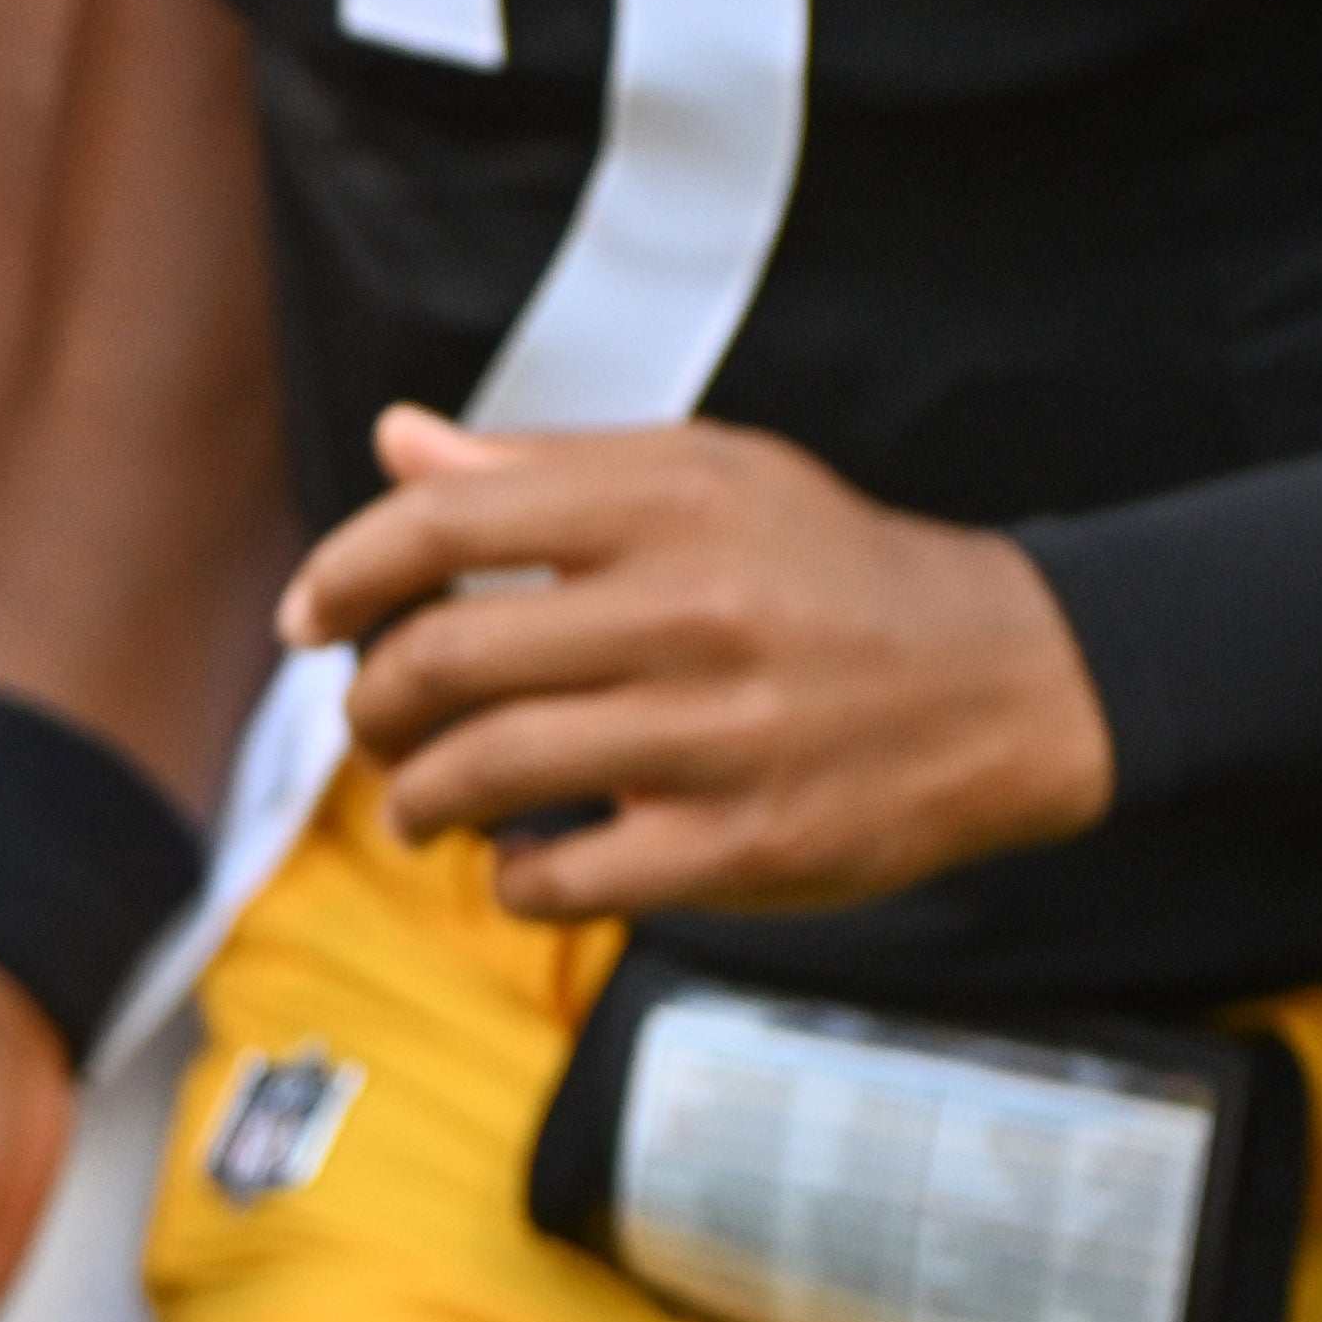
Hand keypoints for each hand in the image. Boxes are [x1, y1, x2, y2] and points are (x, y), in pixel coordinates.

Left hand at [287, 404, 1111, 924]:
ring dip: (417, 798)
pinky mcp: (747, 846)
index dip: (344, 573)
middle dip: (376, 703)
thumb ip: (540, 471)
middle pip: (446, 659)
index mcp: (665, 503)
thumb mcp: (704, 475)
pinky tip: (514, 859)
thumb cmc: (830, 568)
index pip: (441, 526)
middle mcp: (689, 612)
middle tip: (376, 721)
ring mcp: (718, 736)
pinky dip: (510, 878)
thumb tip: (396, 443)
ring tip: (418, 800)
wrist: (1011, 678)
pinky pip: (567, 878)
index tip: (310, 619)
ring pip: (488, 772)